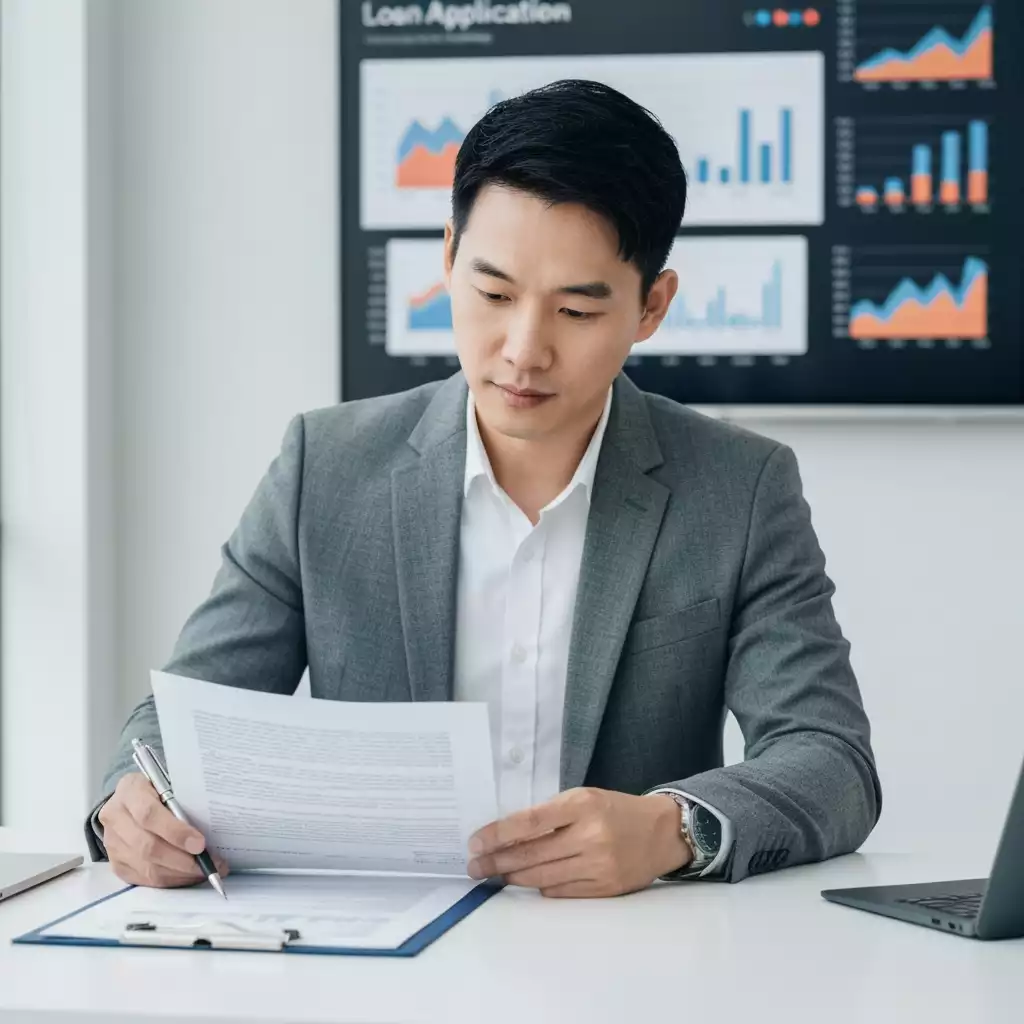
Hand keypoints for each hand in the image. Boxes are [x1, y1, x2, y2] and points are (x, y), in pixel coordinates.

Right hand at [98, 772, 229, 887]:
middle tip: (210, 864)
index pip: (149, 815)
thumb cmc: (156, 788)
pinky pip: (144, 879)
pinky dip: (170, 881)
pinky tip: (188, 876)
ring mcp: (112, 843)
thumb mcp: (168, 781)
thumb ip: (182, 798)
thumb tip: (211, 823)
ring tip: (205, 872)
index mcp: (129, 790)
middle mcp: (115, 818)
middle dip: (183, 860)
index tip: (200, 844)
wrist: (128, 799)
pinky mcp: (116, 863)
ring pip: (146, 867)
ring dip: (180, 874)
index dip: (176, 832)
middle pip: (148, 847)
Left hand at [466, 788, 691, 897]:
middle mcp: (590, 836)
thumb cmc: (616, 810)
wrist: (662, 832)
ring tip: (494, 874)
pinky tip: (528, 881)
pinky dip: (540, 886)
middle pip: (531, 854)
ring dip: (513, 877)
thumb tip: (507, 836)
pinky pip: (561, 892)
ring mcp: (598, 865)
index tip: (475, 842)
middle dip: (496, 861)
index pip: (529, 822)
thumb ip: (550, 814)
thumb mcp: (584, 798)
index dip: (498, 834)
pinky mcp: (605, 889)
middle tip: (475, 866)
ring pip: (541, 877)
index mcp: (583, 805)